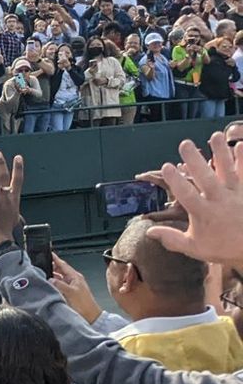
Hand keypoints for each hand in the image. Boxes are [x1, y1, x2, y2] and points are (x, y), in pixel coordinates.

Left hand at [0, 151, 24, 248]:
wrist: (0, 239)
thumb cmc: (5, 231)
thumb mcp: (13, 217)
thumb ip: (10, 208)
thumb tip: (12, 209)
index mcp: (14, 199)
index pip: (18, 180)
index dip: (18, 168)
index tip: (18, 158)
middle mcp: (6, 196)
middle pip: (5, 175)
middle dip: (1, 163)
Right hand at [48, 253, 103, 321]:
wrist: (91, 317)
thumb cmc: (84, 305)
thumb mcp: (70, 292)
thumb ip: (59, 284)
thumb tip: (50, 279)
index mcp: (75, 277)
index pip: (63, 265)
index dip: (55, 259)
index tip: (48, 254)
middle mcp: (73, 280)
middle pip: (60, 270)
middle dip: (51, 267)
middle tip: (41, 265)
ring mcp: (71, 286)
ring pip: (59, 278)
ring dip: (52, 276)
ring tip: (42, 275)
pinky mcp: (69, 293)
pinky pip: (59, 285)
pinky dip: (53, 284)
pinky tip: (48, 285)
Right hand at [148, 133, 242, 267]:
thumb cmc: (223, 248)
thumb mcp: (195, 248)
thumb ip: (172, 239)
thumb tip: (149, 232)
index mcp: (204, 213)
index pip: (187, 195)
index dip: (176, 181)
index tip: (166, 166)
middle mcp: (219, 201)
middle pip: (206, 178)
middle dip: (195, 160)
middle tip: (185, 144)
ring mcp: (236, 194)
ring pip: (228, 171)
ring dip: (221, 152)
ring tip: (215, 135)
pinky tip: (240, 145)